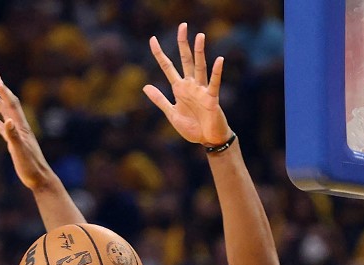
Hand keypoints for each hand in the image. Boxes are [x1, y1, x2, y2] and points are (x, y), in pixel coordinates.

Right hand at [0, 72, 54, 191]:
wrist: (39, 179)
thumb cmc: (31, 167)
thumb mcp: (20, 151)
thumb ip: (13, 136)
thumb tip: (7, 121)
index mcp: (21, 127)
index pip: (11, 104)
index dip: (3, 90)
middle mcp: (19, 128)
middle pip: (9, 104)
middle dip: (1, 90)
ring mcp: (17, 134)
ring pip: (5, 113)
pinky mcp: (14, 142)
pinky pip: (3, 127)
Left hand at [144, 23, 231, 146]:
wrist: (207, 140)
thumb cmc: (192, 127)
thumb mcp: (171, 113)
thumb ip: (159, 100)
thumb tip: (145, 86)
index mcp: (179, 88)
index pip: (167, 67)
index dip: (159, 54)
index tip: (152, 39)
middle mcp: (190, 85)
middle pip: (186, 60)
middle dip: (183, 44)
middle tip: (182, 26)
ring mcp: (201, 90)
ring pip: (200, 67)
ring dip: (200, 52)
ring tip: (200, 36)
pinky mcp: (212, 98)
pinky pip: (214, 83)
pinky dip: (217, 72)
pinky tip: (219, 59)